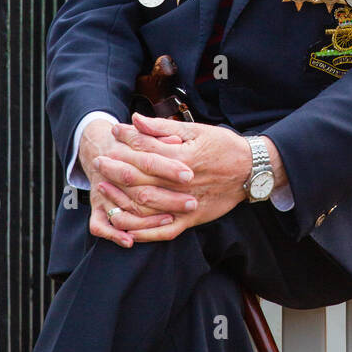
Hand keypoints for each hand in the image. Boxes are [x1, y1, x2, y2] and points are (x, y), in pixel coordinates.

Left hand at [94, 113, 265, 241]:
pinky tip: (123, 226)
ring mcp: (185, 204)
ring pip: (146, 206)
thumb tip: (136, 119)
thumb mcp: (196, 130)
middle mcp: (182, 183)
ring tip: (103, 190)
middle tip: (99, 161)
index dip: (126, 140)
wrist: (252, 171)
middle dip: (116, 169)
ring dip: (121, 199)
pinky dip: (142, 232)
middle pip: (140, 179)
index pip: (146, 150)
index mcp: (183, 158)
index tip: (111, 133)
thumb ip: (164, 127)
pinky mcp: (191, 220)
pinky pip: (162, 232)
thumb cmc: (224, 146)